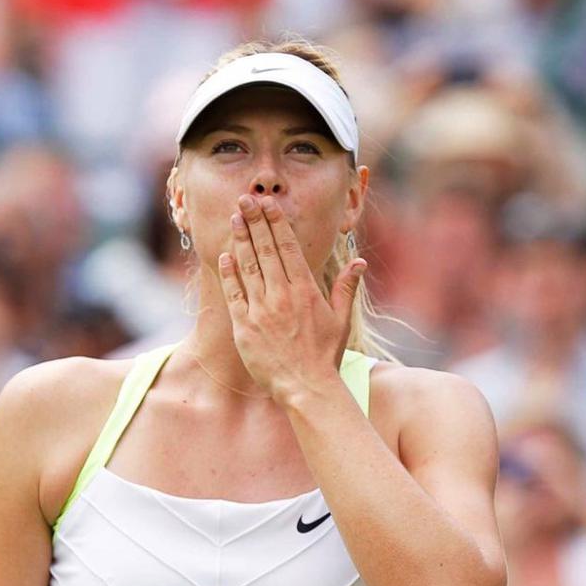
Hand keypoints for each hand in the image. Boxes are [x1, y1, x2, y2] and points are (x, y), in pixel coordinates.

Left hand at [218, 194, 366, 406]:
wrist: (306, 387)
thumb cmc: (325, 355)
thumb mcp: (341, 319)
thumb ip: (346, 288)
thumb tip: (359, 264)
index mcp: (305, 289)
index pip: (287, 246)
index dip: (276, 221)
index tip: (267, 202)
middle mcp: (282, 295)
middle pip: (265, 249)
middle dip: (254, 220)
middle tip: (244, 198)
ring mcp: (261, 309)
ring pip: (248, 266)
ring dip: (240, 239)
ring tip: (234, 218)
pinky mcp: (244, 326)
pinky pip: (234, 293)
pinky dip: (229, 273)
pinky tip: (226, 255)